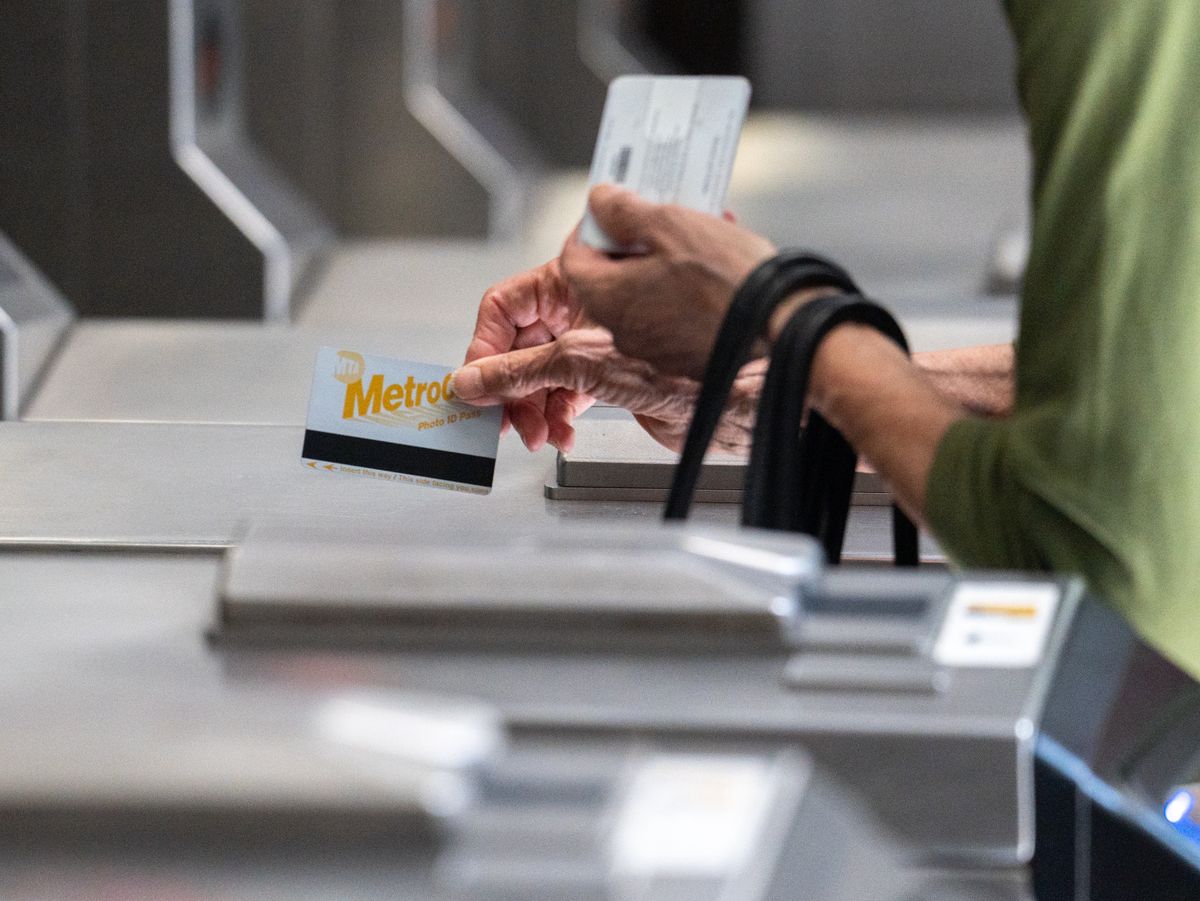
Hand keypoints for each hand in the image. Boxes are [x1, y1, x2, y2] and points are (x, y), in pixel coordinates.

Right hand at [452, 327, 763, 453]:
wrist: (750, 383)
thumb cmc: (692, 346)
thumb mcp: (582, 357)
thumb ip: (519, 370)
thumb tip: (472, 379)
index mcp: (576, 276)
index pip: (506, 307)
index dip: (486, 346)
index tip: (477, 383)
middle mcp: (587, 304)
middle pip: (521, 344)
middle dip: (509, 385)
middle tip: (507, 420)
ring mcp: (602, 339)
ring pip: (544, 373)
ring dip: (533, 407)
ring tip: (539, 434)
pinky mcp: (617, 372)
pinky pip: (570, 393)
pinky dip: (560, 416)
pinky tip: (562, 433)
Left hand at [561, 184, 776, 379]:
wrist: (783, 329)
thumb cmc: (727, 279)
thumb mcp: (671, 225)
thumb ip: (625, 212)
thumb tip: (600, 201)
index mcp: (609, 298)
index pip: (573, 259)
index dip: (589, 229)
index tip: (611, 211)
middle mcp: (624, 332)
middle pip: (610, 279)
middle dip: (633, 244)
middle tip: (661, 220)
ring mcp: (655, 351)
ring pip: (645, 298)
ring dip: (663, 266)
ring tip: (700, 239)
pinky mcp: (686, 361)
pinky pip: (673, 319)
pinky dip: (685, 293)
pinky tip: (716, 272)